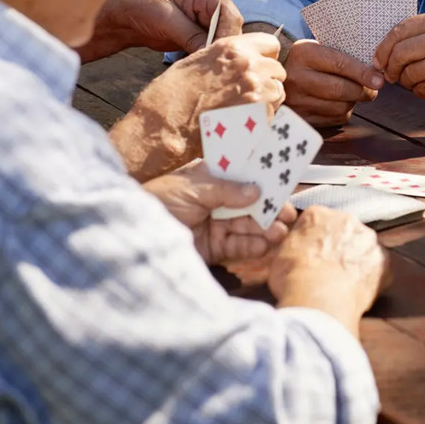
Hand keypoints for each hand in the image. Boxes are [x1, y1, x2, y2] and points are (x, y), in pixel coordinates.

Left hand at [80, 0, 243, 61]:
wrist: (130, 17)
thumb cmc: (146, 8)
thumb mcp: (167, 20)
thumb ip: (191, 36)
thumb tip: (210, 54)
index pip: (231, 16)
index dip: (226, 36)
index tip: (215, 55)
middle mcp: (216, 9)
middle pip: (232, 32)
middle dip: (223, 49)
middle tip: (212, 68)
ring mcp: (211, 25)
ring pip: (225, 44)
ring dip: (216, 57)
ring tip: (206, 72)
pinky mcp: (204, 39)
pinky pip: (213, 52)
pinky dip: (209, 61)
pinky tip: (201, 72)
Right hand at [114, 33, 286, 179]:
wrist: (164, 127)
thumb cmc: (171, 95)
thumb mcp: (197, 62)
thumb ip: (225, 58)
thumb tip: (239, 60)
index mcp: (233, 47)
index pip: (271, 43)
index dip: (265, 56)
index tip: (258, 66)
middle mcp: (249, 65)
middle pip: (277, 69)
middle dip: (267, 80)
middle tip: (247, 93)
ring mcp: (258, 91)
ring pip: (279, 92)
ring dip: (267, 100)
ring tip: (243, 110)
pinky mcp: (260, 116)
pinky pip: (273, 114)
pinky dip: (262, 119)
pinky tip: (242, 123)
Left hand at [144, 160, 296, 263]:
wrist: (135, 237)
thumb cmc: (159, 201)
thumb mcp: (193, 188)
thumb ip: (226, 190)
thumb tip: (256, 191)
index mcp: (209, 178)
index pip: (241, 175)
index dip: (262, 177)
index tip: (284, 180)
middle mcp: (215, 201)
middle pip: (249, 203)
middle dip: (269, 207)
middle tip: (289, 213)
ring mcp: (215, 225)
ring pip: (247, 226)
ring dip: (265, 228)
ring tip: (280, 231)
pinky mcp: (213, 249)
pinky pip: (237, 247)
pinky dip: (252, 246)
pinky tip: (265, 246)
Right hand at [269, 206, 390, 331]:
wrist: (318, 299)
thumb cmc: (294, 278)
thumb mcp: (278, 256)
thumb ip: (291, 245)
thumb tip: (294, 249)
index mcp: (318, 214)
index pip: (318, 221)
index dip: (314, 240)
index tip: (312, 255)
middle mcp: (346, 220)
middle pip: (344, 231)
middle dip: (338, 247)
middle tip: (328, 270)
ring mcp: (368, 240)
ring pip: (363, 248)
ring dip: (356, 261)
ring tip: (342, 283)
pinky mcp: (383, 262)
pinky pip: (378, 269)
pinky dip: (371, 279)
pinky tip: (358, 292)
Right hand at [284, 39, 383, 126]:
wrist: (275, 75)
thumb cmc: (306, 60)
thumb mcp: (317, 48)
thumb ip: (342, 56)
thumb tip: (374, 72)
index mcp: (304, 54)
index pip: (340, 64)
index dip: (363, 73)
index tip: (379, 80)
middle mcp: (298, 78)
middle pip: (341, 90)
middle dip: (363, 91)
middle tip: (373, 90)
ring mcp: (297, 101)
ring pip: (340, 107)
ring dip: (354, 102)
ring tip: (355, 94)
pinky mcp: (300, 118)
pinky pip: (333, 120)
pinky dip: (343, 113)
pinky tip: (340, 103)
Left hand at [372, 6, 424, 101]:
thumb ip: (424, 31)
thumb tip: (387, 48)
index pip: (400, 31)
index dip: (383, 48)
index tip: (379, 59)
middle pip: (401, 54)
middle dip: (391, 68)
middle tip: (391, 75)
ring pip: (410, 75)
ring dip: (406, 82)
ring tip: (413, 81)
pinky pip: (424, 90)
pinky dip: (420, 91)